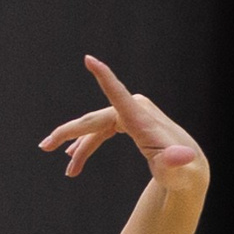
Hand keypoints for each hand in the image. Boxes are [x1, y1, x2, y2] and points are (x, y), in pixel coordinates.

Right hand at [39, 56, 208, 196]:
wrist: (188, 171)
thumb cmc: (183, 173)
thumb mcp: (180, 173)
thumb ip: (177, 164)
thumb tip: (183, 157)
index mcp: (143, 119)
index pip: (119, 95)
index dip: (104, 77)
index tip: (89, 59)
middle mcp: (135, 111)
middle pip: (95, 120)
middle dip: (68, 133)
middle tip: (45, 146)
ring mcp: (131, 115)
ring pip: (95, 128)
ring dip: (79, 148)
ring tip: (68, 171)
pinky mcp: (129, 122)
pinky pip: (101, 131)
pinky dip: (87, 145)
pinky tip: (74, 159)